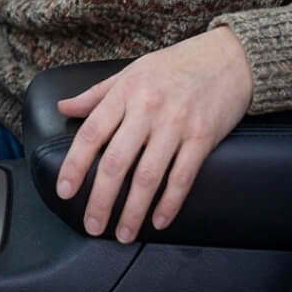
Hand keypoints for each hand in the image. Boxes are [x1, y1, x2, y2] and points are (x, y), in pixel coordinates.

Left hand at [55, 27, 252, 242]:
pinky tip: (159, 222)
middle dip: (101, 199)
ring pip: (148, 176)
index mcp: (126, 92)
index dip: (75, 165)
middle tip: (92, 226)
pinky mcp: (203, 137)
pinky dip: (170, 203)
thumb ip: (97, 94)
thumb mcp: (132, 71)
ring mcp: (176, 124)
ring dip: (133, 211)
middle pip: (116, 161)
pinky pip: (182, 177)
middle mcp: (148, 109)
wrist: (228, 57)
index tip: (65, 191)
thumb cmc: (175, 65)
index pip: (91, 133)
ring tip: (123, 234)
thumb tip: (64, 107)